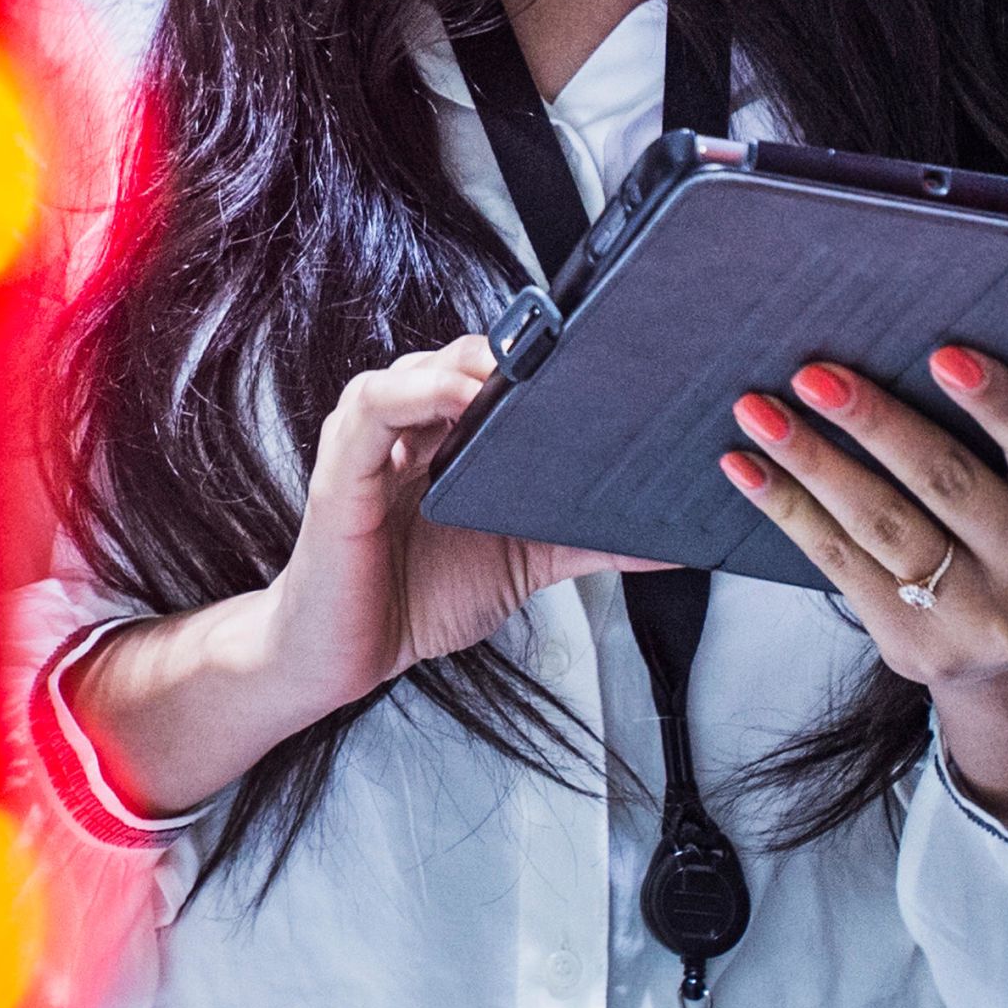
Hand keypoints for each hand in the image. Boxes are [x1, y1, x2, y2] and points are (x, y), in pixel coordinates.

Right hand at [65, 335, 661, 822]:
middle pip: (461, 358)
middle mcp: (408, 426)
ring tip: (519, 375)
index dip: (540, 356)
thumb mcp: (520, 562)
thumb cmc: (412, 597)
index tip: (602, 353)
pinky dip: (417, 394)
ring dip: (470, 366)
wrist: (339, 655)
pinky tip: (459, 400)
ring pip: (418, 369)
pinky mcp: (341, 468)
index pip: (493, 370)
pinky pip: (374, 408)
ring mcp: (370, 441)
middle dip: (516, 351)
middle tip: (576, 357)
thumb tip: (668, 542)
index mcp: (446, 437)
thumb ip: (584, 541)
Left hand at [719, 345, 1007, 828]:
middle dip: (874, 422)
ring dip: (811, 461)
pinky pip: (840, 563)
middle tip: (812, 373)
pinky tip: (748, 466)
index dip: (997, 401)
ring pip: (882, 525)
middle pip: (948, 482)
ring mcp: (982, 618)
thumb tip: (895, 341)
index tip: (942, 354)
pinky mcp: (917, 645)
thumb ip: (1000, 430)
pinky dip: (787, 508)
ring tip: (758, 411)